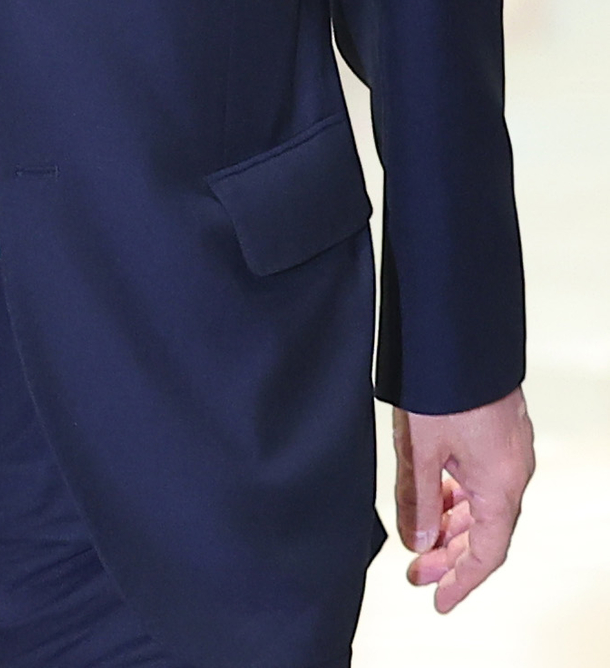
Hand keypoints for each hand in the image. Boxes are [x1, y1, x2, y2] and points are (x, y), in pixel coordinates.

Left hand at [394, 387, 533, 611]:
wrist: (460, 330)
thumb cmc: (445, 383)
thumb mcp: (419, 450)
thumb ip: (418, 500)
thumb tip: (417, 541)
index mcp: (500, 484)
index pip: (487, 553)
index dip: (462, 581)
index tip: (440, 599)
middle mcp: (513, 470)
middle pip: (486, 530)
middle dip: (450, 555)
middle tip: (418, 571)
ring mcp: (509, 448)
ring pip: (484, 503)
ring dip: (453, 523)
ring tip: (420, 534)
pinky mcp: (499, 428)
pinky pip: (482, 478)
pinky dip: (459, 494)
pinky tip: (435, 493)